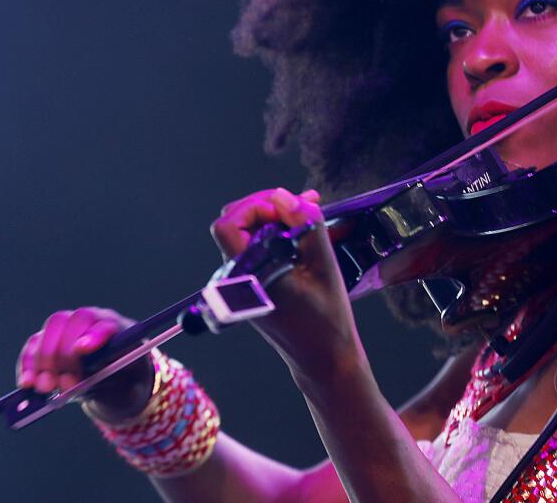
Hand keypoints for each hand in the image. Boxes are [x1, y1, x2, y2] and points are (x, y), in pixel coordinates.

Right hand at [16, 306, 153, 420]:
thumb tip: (75, 389)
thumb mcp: (132, 387)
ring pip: (50, 331)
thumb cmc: (127, 381)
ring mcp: (69, 328)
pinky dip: (27, 365)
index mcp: (119, 329)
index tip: (82, 350)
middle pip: (72, 323)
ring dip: (43, 361)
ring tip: (45, 388)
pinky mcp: (49, 340)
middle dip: (64, 355)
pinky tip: (27, 384)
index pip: (105, 324)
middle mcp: (92, 322)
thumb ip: (113, 388)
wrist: (118, 379)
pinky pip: (33, 346)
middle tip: (61, 385)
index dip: (93, 336)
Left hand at [209, 187, 363, 381]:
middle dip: (266, 206)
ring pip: (246, 233)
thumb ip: (305, 225)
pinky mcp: (252, 284)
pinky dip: (276, 233)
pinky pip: (255, 248)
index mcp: (249, 276)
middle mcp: (238, 278)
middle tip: (302, 202)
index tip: (289, 207)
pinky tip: (302, 230)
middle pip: (234, 223)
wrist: (324, 359)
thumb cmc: (327, 319)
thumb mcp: (324, 266)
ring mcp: (243, 282)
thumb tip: (284, 196)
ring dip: (274, 218)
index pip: (229, 225)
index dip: (256, 206)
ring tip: (308, 211)